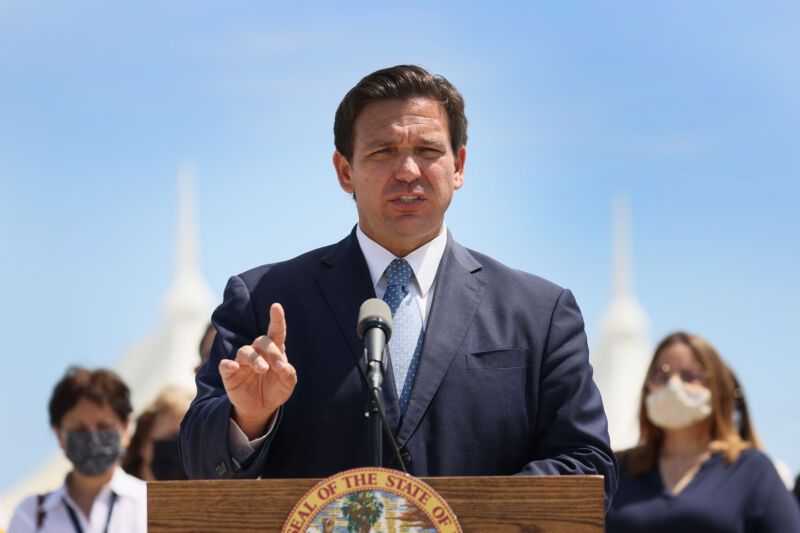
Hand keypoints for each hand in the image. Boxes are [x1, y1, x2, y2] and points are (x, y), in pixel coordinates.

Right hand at [219, 303, 296, 438]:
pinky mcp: (230, 373)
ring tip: (263, 369)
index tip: (276, 306)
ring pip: (244, 351)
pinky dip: (229, 364)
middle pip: (261, 341)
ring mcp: (242, 361)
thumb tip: (285, 368)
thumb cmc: (275, 390)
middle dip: (271, 352)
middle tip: (278, 367)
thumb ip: (289, 375)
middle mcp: (257, 352)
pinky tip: (235, 367)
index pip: (276, 331)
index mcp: (273, 351)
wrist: (260, 409)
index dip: (276, 318)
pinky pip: (225, 364)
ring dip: (254, 359)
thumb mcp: (287, 385)